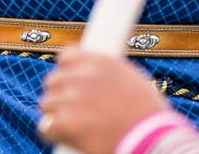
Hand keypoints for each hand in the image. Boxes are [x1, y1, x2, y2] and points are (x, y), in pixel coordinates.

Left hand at [37, 50, 172, 153]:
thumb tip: (96, 78)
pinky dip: (52, 133)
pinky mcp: (65, 122)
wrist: (152, 142)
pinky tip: (63, 137)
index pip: (67, 56)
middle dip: (61, 94)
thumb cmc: (150, 119)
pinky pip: (46, 126)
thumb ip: (109, 75)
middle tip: (73, 109)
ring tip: (72, 126)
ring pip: (47, 103)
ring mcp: (71, 99)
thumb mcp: (134, 82)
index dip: (67, 71)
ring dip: (57, 114)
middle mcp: (83, 77)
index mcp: (101, 62)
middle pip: (53, 80)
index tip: (70, 81)